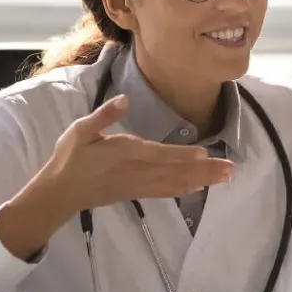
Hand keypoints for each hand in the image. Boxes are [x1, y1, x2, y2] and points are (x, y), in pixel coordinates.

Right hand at [40, 94, 234, 213]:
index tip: (204, 153)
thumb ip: (104, 115)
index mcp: (123, 153)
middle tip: (231, 170)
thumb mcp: (80, 131)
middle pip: (175, 172)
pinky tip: (201, 187)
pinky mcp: (137, 193)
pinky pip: (166, 192)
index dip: (181, 155)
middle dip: (204, 171)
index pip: (157, 154)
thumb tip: (124, 99)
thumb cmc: (70, 158)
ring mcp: (138, 185)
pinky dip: (185, 189)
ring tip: (225, 178)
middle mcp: (136, 171)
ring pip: (175, 184)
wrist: (60, 192)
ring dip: (202, 181)